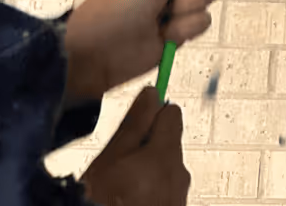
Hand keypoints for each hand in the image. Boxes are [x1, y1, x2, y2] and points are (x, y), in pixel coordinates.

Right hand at [81, 87, 189, 205]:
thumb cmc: (104, 203)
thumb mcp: (109, 162)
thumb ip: (133, 125)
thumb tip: (152, 91)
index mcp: (166, 155)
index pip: (172, 113)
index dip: (152, 115)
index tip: (134, 127)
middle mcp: (181, 174)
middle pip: (169, 143)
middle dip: (147, 148)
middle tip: (120, 167)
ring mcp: (181, 197)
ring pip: (166, 169)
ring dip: (148, 172)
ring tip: (122, 190)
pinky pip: (166, 190)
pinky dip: (151, 192)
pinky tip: (131, 202)